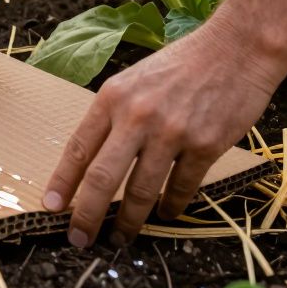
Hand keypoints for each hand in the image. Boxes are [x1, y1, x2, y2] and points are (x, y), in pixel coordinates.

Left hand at [41, 21, 283, 246]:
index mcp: (112, 98)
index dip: (62, 182)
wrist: (235, 49)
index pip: (78, 148)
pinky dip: (171, 206)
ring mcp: (172, 133)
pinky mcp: (205, 146)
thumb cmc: (180, 64)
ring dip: (129, 221)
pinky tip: (165, 214)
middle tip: (78, 239)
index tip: (50, 206)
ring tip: (121, 237)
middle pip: (102, 177)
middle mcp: (137, 117)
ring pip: (141, 191)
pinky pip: (181, 188)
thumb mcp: (133, 80)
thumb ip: (113, 115)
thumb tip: (91, 156)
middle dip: (86, 215)